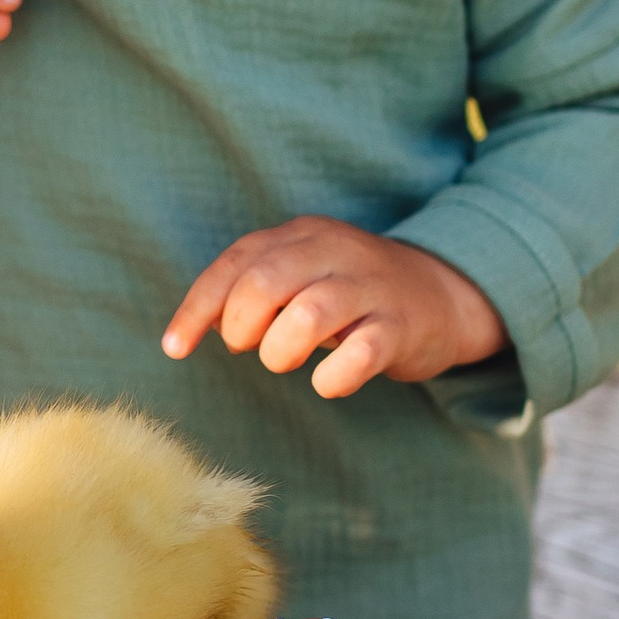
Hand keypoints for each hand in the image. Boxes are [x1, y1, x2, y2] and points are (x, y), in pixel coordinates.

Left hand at [162, 216, 505, 400]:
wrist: (444, 294)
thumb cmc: (350, 295)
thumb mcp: (299, 278)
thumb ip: (250, 292)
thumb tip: (200, 324)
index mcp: (302, 236)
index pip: (236, 262)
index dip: (198, 308)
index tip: (175, 348)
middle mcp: (336, 252)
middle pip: (265, 282)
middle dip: (243, 326)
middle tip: (250, 348)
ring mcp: (372, 287)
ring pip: (309, 313)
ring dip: (281, 350)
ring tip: (286, 359)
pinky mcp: (402, 326)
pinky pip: (361, 354)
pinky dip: (334, 378)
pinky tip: (328, 382)